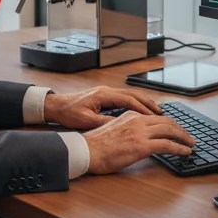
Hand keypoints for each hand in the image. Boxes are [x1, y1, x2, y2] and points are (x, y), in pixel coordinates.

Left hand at [42, 87, 162, 129]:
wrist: (56, 105)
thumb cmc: (69, 113)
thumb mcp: (86, 121)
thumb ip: (104, 123)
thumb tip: (122, 126)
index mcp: (104, 95)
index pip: (128, 100)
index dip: (143, 108)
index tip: (155, 116)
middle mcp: (106, 91)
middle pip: (132, 94)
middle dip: (148, 103)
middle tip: (161, 112)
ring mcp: (105, 92)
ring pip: (129, 95)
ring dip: (142, 102)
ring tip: (154, 112)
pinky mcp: (103, 96)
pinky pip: (123, 98)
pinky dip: (134, 103)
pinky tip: (139, 112)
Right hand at [82, 111, 194, 174]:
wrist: (87, 150)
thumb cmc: (96, 145)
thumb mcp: (114, 130)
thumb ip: (128, 130)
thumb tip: (137, 139)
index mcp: (130, 115)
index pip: (156, 117)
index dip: (170, 123)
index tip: (177, 129)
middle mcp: (137, 120)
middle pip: (167, 121)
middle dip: (180, 129)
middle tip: (189, 136)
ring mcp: (140, 132)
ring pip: (170, 130)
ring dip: (184, 137)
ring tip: (191, 143)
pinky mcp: (142, 146)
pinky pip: (167, 145)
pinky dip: (180, 148)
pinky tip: (186, 152)